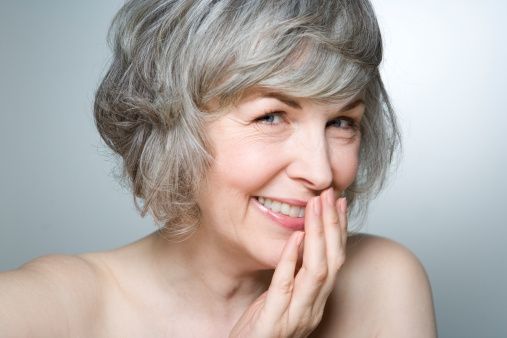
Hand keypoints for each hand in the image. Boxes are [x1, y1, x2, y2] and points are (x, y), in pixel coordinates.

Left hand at [229, 187, 347, 337]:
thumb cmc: (261, 328)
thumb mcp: (282, 297)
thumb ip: (294, 273)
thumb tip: (301, 240)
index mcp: (316, 301)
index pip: (335, 260)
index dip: (340, 230)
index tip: (339, 202)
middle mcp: (313, 308)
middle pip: (332, 261)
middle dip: (333, 225)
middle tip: (331, 195)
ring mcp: (296, 317)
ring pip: (317, 271)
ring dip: (318, 235)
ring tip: (316, 207)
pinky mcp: (274, 323)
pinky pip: (285, 286)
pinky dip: (291, 259)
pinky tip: (294, 237)